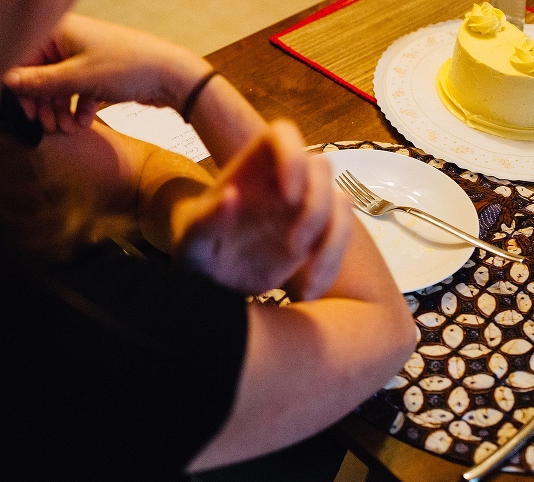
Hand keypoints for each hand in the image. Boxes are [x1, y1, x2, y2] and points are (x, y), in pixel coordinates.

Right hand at [3, 13, 210, 132]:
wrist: (171, 76)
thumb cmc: (128, 67)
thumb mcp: (78, 78)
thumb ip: (41, 82)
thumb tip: (7, 81)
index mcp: (60, 31)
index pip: (25, 57)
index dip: (22, 87)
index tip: (27, 112)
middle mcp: (71, 41)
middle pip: (42, 74)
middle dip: (43, 103)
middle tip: (47, 126)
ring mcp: (87, 57)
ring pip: (61, 86)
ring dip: (60, 109)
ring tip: (65, 130)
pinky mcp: (101, 74)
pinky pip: (80, 92)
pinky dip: (78, 108)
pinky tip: (82, 125)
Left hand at [172, 120, 352, 298]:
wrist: (210, 279)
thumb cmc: (195, 249)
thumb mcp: (191, 241)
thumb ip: (206, 219)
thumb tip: (231, 195)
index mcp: (251, 169)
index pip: (282, 136)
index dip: (293, 156)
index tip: (288, 196)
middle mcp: (282, 181)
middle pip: (321, 168)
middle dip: (316, 208)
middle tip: (293, 247)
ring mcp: (303, 207)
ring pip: (341, 203)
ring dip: (333, 242)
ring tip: (306, 286)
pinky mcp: (316, 235)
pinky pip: (340, 239)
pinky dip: (331, 266)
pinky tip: (309, 294)